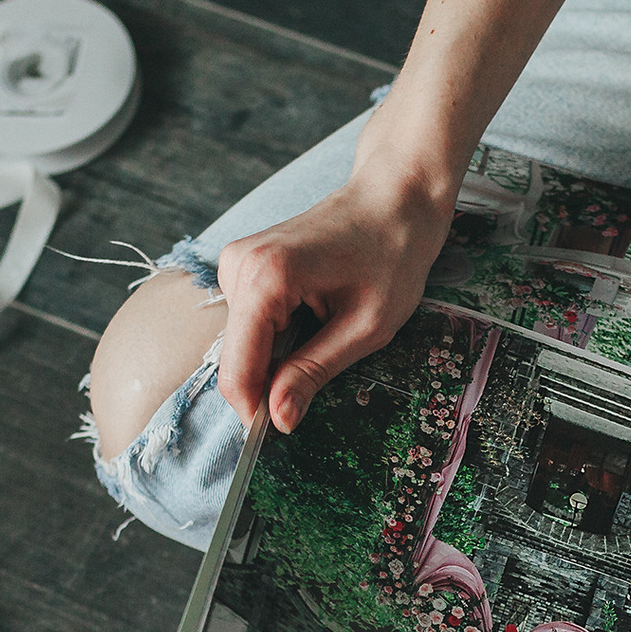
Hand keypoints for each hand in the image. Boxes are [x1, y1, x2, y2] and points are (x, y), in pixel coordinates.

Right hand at [214, 164, 456, 433]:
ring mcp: (235, 262)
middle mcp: (238, 266)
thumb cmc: (392, 255)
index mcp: (266, 278)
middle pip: (236, 358)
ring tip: (326, 330)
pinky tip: (313, 315)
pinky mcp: (242, 265)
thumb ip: (313, 373)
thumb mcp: (364, 328)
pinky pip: (249, 323)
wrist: (395, 197)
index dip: (256, 410)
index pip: (238, 369)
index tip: (282, 433)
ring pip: (242, 344)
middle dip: (269, 383)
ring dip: (277, 356)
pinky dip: (277, 336)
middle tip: (320, 379)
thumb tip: (278, 420)